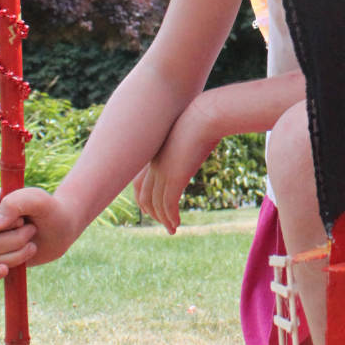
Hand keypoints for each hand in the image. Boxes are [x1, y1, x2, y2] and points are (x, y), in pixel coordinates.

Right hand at [0, 187, 83, 281]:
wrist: (61, 228)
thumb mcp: (37, 199)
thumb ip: (15, 203)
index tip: (21, 220)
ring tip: (32, 244)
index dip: (1, 226)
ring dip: (17, 254)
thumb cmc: (49, 210)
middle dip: (15, 240)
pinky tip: (5, 271)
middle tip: (32, 230)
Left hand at [133, 93, 219, 233]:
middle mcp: (152, 164)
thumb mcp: (190, 130)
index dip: (143, 196)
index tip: (151, 206)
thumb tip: (194, 141)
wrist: (205, 115)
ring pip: (155, 204)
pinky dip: (170, 218)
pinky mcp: (174, 178)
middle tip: (161, 221)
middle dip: (151, 211)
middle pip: (143, 195)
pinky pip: (167, 205)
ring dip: (163, 219)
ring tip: (172, 229)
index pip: (139, 181)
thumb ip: (186, 140)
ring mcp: (161, 172)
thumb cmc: (203, 117)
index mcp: (153, 152)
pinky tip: (176, 225)